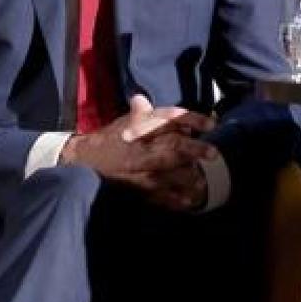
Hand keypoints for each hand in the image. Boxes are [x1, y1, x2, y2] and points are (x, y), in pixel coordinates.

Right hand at [61, 95, 217, 205]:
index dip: (192, 120)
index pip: (169, 120)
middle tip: (213, 154)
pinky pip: (165, 198)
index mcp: (139, 129)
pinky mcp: (140, 191)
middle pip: (175, 148)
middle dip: (196, 150)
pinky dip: (179, 200)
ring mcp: (141, 172)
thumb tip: (144, 100)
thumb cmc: (110, 139)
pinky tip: (190, 200)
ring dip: (191, 177)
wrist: (87, 162)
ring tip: (202, 180)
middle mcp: (142, 149)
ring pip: (174, 174)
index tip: (211, 125)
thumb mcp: (125, 123)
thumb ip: (140, 114)